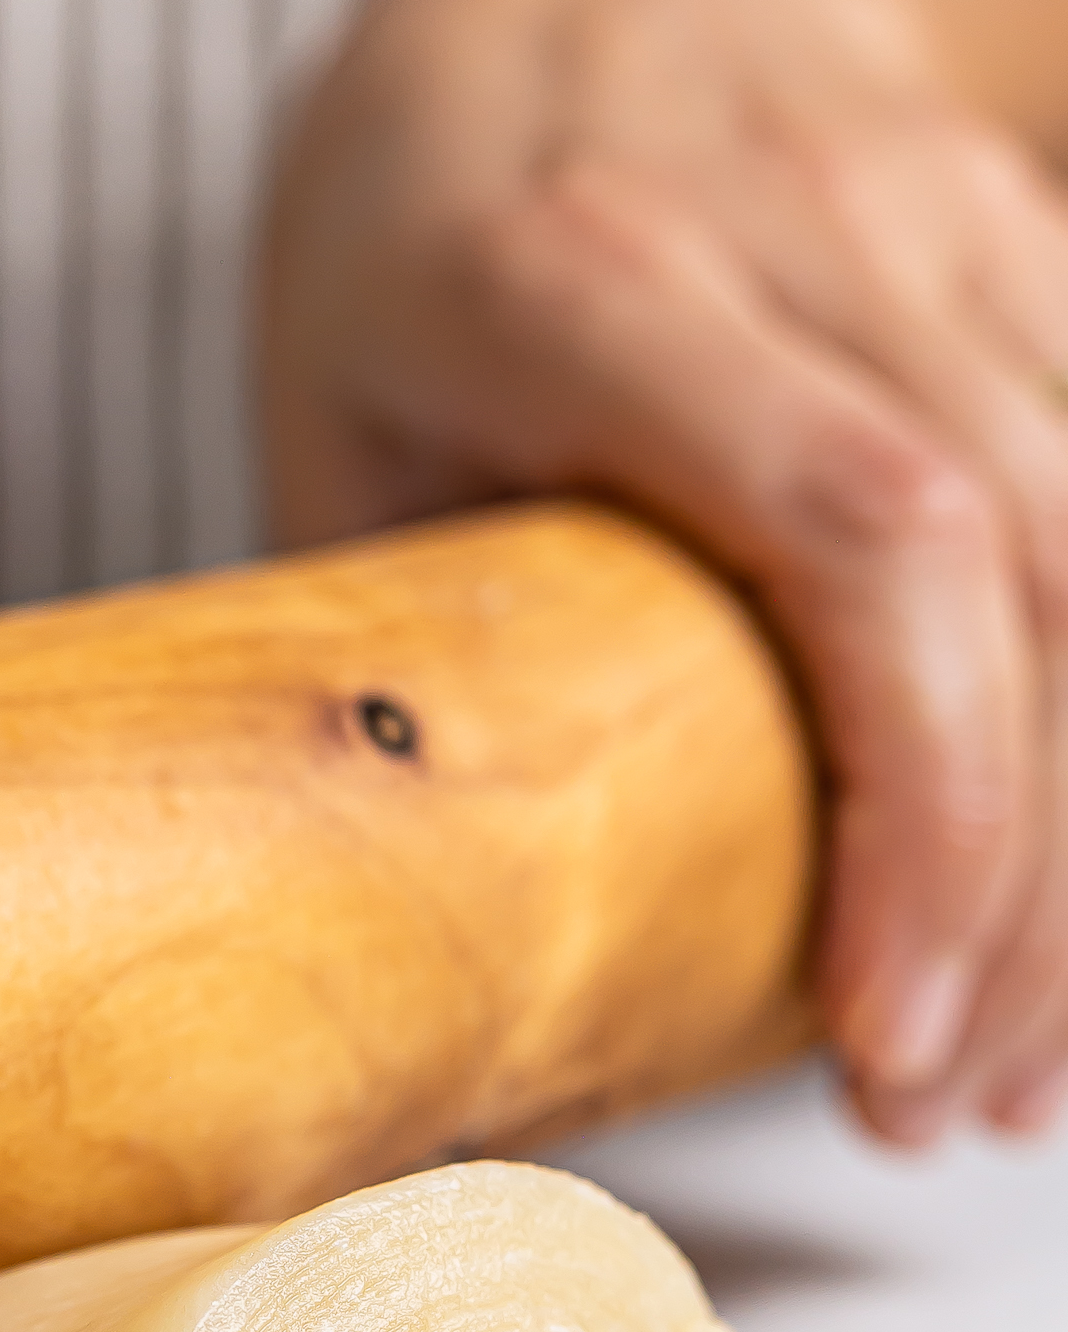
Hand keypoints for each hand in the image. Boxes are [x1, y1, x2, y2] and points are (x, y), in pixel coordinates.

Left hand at [262, 0, 1067, 1144]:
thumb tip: (405, 974)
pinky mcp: (1021, 257)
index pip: (862, 538)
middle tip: (930, 1107)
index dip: (922, 800)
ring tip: (1001, 1070)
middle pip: (1025, 580)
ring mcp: (942, 225)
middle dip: (1016, 892)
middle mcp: (809, 225)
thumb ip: (400, 658)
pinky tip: (1060, 901)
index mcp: (583, 272)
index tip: (874, 1023)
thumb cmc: (410, 225)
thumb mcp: (335, 431)